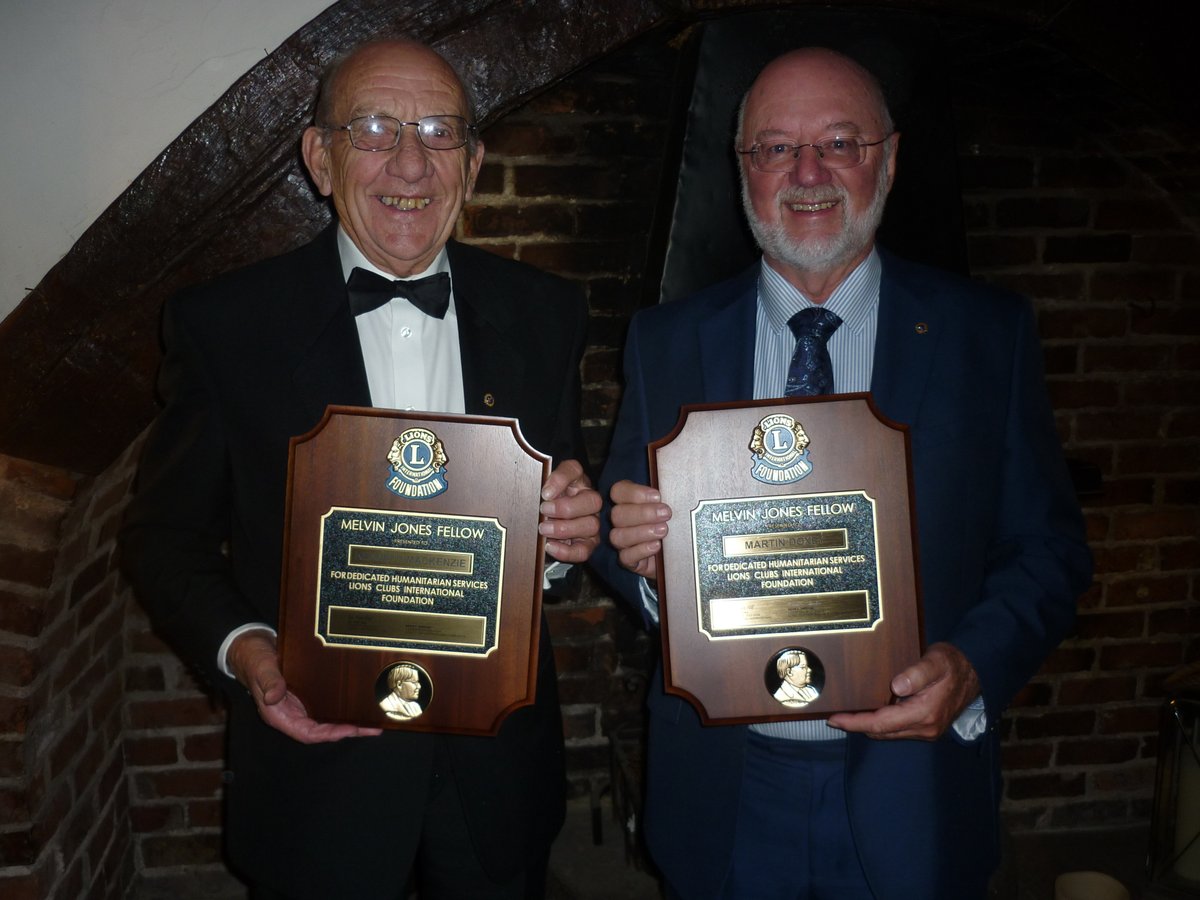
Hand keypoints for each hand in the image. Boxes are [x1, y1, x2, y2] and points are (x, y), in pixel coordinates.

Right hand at [227, 630, 381, 742]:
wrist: (253, 646)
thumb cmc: (254, 659)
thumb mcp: (261, 668)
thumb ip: (269, 682)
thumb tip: (274, 697)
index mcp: (279, 715)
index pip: (307, 733)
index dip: (328, 734)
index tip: (349, 730)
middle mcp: (292, 713)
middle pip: (323, 730)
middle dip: (348, 730)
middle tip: (373, 727)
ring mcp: (301, 704)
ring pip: (328, 719)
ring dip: (349, 721)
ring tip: (374, 720)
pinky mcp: (308, 693)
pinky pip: (327, 704)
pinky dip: (343, 706)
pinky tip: (359, 703)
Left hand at [539, 459, 600, 563]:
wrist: (541, 524)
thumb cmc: (541, 505)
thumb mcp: (536, 491)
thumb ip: (537, 485)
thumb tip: (541, 493)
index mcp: (575, 481)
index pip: (574, 470)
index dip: (560, 479)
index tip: (545, 492)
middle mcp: (588, 501)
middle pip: (593, 500)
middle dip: (566, 508)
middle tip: (544, 511)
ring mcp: (591, 523)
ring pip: (591, 525)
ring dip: (565, 528)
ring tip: (544, 529)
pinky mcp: (588, 544)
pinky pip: (584, 550)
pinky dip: (566, 551)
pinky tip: (550, 546)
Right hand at [608, 480, 671, 579]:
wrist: (680, 550)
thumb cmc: (675, 521)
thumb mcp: (674, 504)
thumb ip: (670, 491)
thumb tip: (679, 479)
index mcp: (628, 501)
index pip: (618, 491)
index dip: (635, 493)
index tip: (658, 496)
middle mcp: (621, 520)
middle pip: (617, 514)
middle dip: (643, 513)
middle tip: (666, 513)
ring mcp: (623, 542)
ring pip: (618, 536)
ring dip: (642, 532)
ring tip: (664, 530)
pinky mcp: (629, 561)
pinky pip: (626, 557)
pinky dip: (641, 550)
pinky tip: (657, 546)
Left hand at [827, 642, 980, 740]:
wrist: (975, 671)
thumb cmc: (953, 663)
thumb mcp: (936, 661)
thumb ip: (917, 674)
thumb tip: (897, 686)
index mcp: (924, 714)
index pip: (881, 724)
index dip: (856, 723)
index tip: (834, 719)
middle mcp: (925, 728)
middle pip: (882, 732)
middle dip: (857, 725)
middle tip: (834, 716)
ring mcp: (927, 730)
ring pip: (889, 733)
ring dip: (868, 725)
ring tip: (847, 715)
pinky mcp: (927, 727)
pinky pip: (897, 729)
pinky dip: (881, 723)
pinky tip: (870, 712)